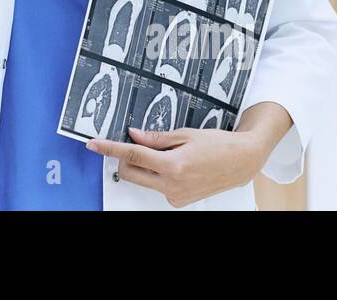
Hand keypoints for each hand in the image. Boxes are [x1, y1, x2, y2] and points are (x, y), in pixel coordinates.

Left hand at [87, 125, 266, 207]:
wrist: (242, 161)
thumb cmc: (219, 145)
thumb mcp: (185, 134)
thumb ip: (156, 137)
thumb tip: (133, 135)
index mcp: (173, 166)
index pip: (132, 156)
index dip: (110, 148)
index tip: (94, 144)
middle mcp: (172, 185)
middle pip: (131, 173)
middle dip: (126, 159)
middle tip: (137, 144)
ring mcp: (175, 196)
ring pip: (143, 180)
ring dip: (144, 167)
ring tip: (167, 154)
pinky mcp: (179, 201)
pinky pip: (157, 186)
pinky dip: (158, 174)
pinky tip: (175, 165)